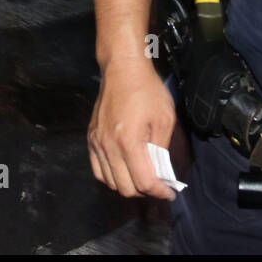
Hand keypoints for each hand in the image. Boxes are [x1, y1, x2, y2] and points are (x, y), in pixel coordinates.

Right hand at [87, 59, 177, 200]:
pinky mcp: (91, 138)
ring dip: (127, 185)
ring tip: (141, 177)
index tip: (169, 192)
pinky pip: (98, 170)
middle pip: (125, 188)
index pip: (144, 182)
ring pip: (110, 182)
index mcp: (129, 141)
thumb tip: (162, 172)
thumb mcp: (164, 118)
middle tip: (157, 185)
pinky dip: (111, 177)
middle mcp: (109, 146)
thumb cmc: (147, 90)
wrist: (122, 69)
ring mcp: (97, 143)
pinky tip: (123, 169)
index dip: (159, 191)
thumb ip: (162, 149)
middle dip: (144, 191)